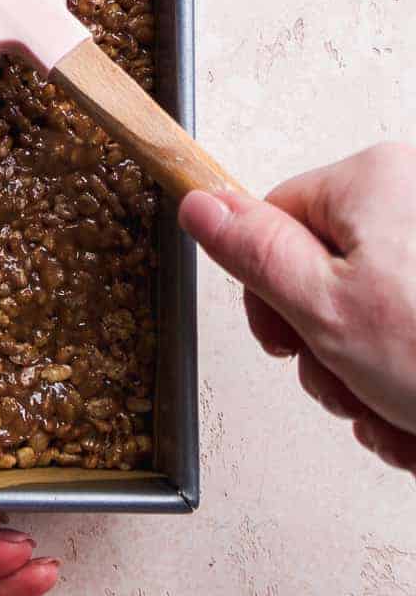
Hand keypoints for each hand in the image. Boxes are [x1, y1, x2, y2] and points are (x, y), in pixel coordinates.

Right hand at [179, 141, 415, 473]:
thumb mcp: (327, 310)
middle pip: (329, 275)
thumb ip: (255, 254)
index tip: (283, 343)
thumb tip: (200, 203)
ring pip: (378, 318)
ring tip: (401, 413)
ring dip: (375, 384)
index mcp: (375, 181)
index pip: (278, 219)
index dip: (268, 293)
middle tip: (353, 387)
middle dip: (332, 353)